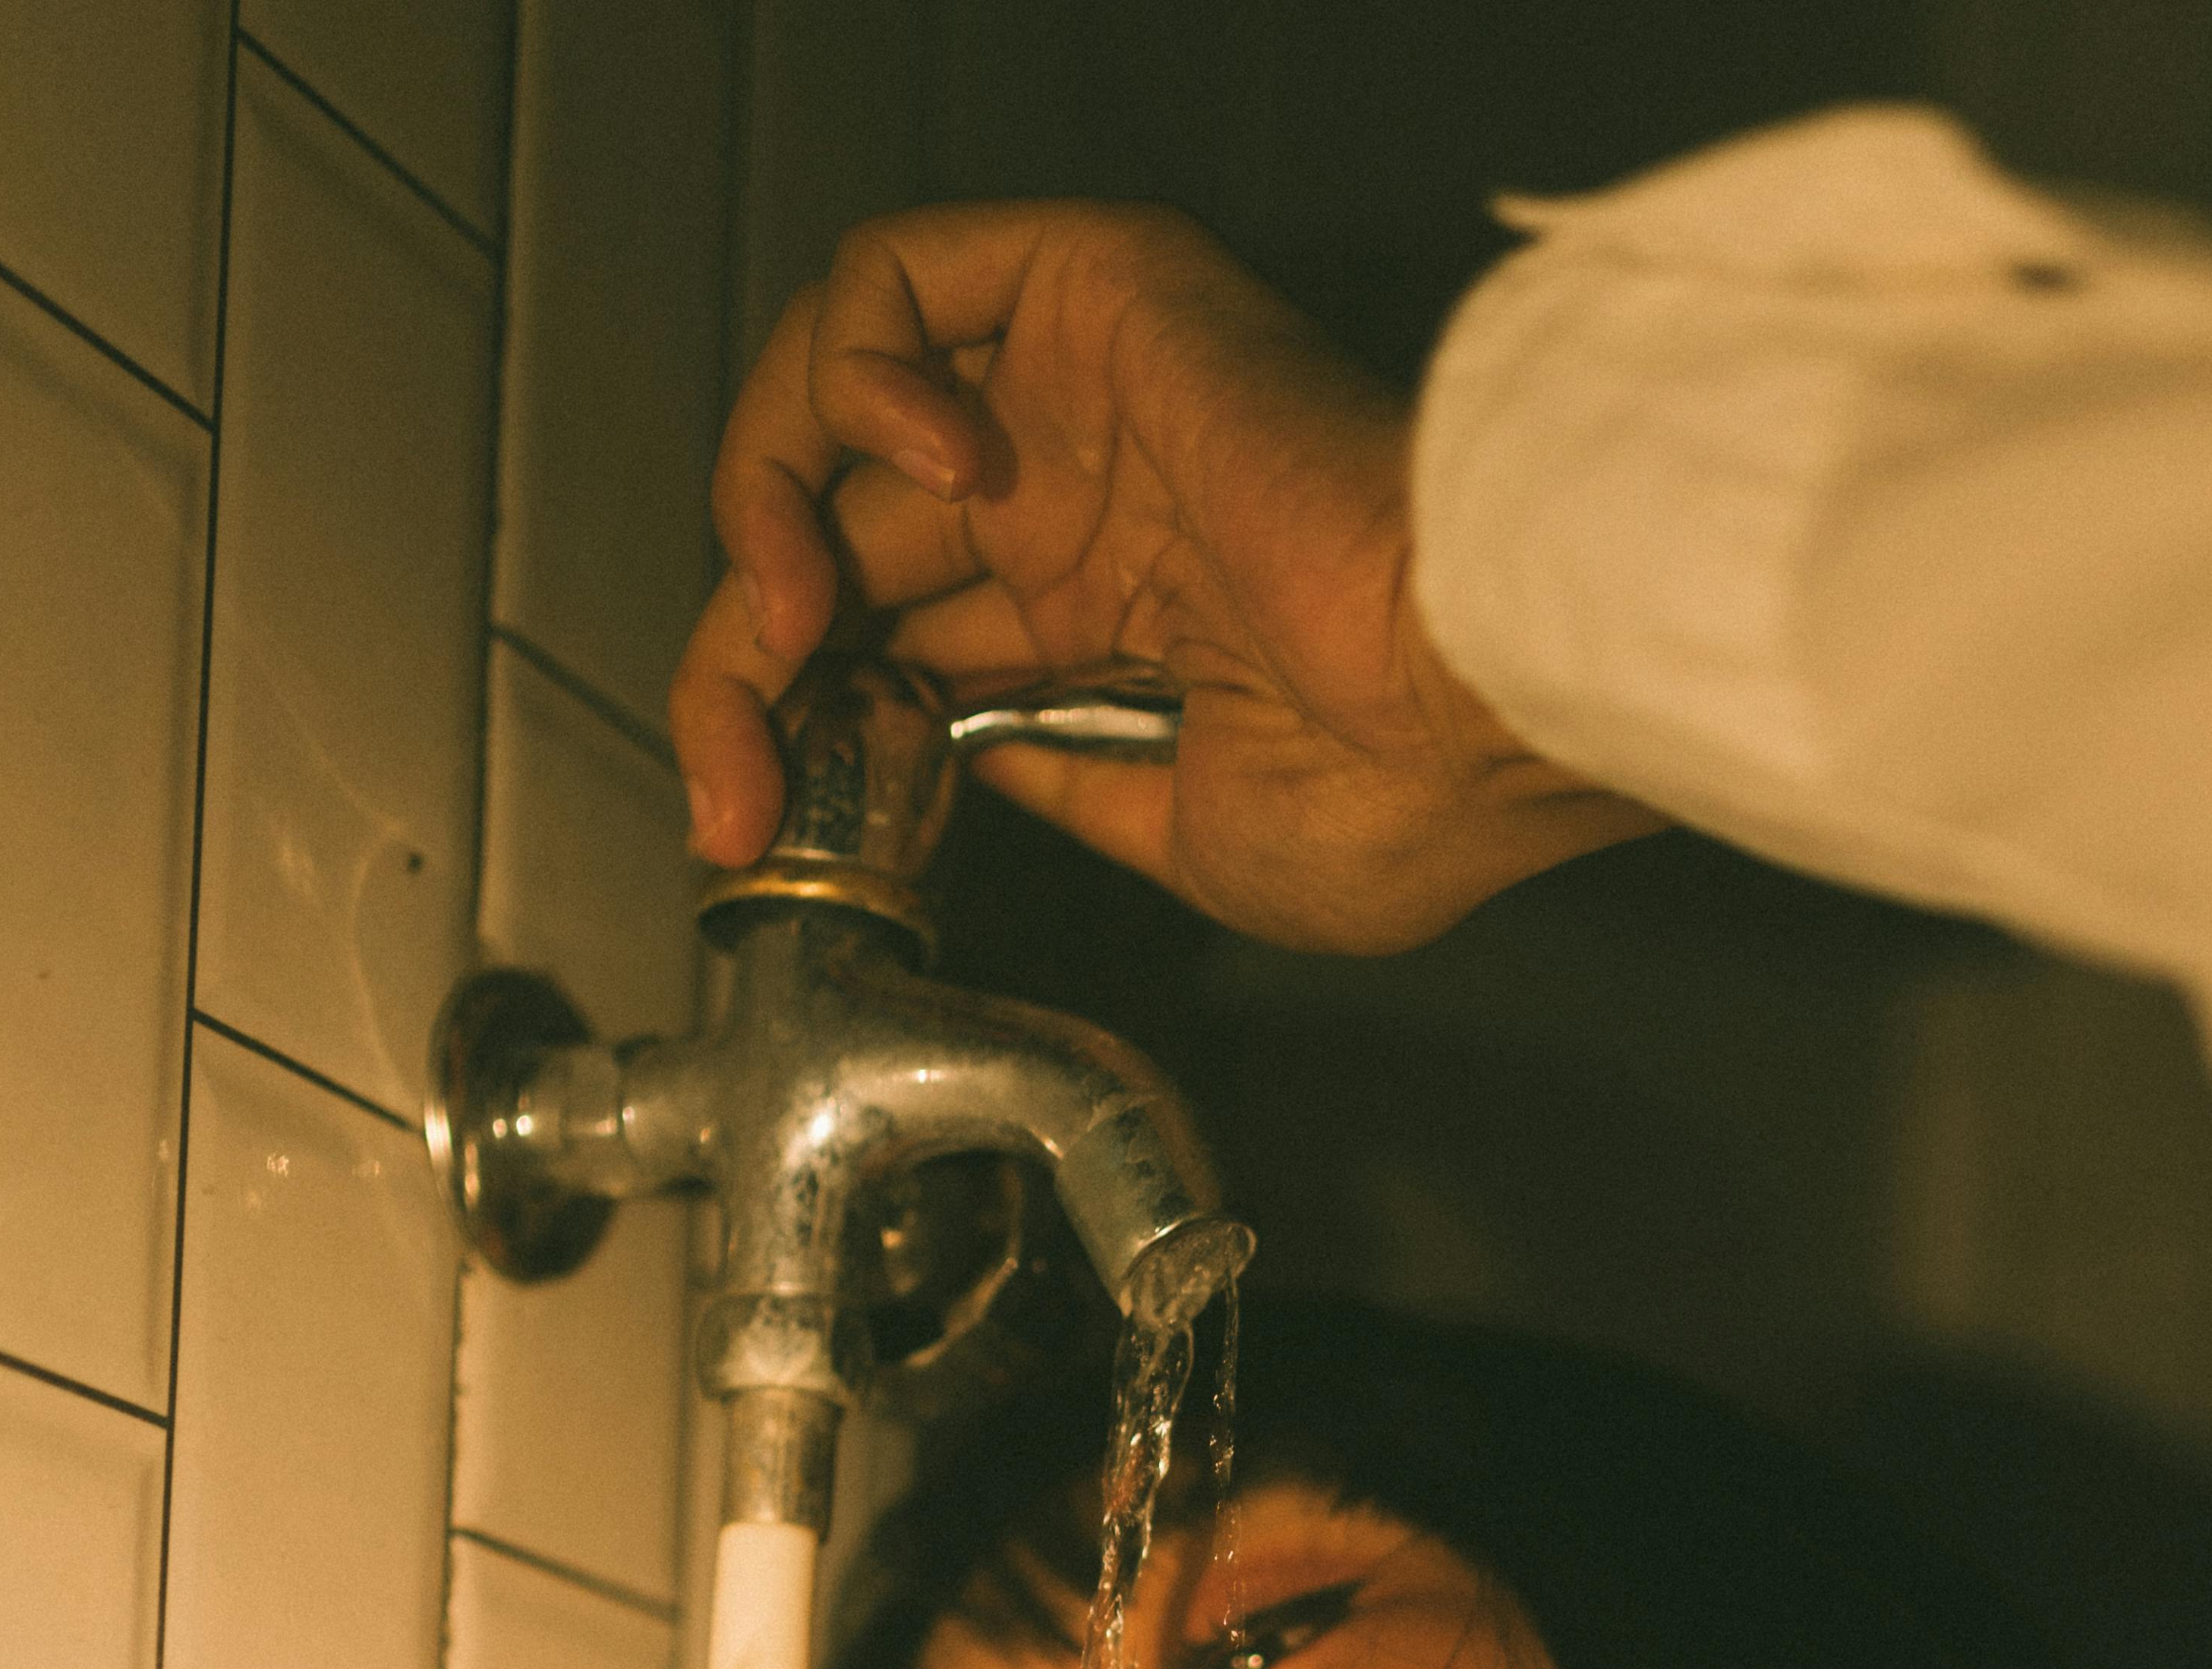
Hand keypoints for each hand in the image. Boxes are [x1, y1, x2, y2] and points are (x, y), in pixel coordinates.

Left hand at [669, 200, 1662, 956]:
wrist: (1478, 700)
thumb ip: (1057, 790)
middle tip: (734, 768)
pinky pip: (897, 278)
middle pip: (831, 536)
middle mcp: (1078, 499)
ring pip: (828, 394)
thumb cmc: (1406, 788)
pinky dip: (855, 366)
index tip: (747, 821)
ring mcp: (1076, 396)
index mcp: (1105, 620)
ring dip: (763, 505)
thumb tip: (959, 758)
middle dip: (742, 655)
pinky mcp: (1092, 290)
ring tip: (792, 612)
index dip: (790, 719)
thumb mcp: (1187, 847)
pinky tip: (929, 468)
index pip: (885, 636)